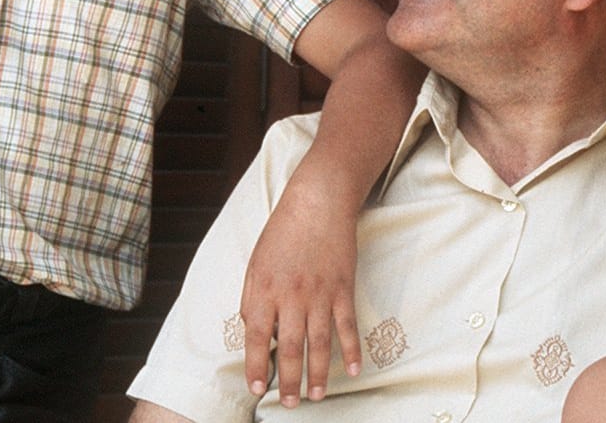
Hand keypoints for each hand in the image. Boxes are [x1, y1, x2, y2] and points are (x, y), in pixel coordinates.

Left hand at [239, 159, 361, 406]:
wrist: (317, 202)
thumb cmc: (282, 232)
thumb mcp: (255, 264)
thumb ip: (253, 300)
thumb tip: (256, 334)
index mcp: (263, 289)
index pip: (256, 337)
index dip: (255, 366)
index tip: (256, 388)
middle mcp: (291, 296)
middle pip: (289, 347)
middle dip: (287, 380)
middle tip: (289, 404)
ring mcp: (320, 294)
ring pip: (318, 343)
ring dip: (316, 373)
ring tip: (314, 396)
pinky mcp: (343, 288)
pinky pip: (347, 326)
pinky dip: (350, 350)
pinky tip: (351, 370)